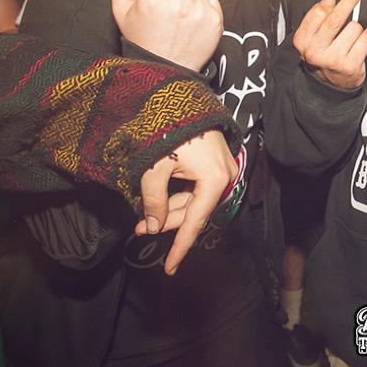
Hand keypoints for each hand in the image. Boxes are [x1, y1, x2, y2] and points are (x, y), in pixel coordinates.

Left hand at [134, 129, 238, 274]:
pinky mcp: (216, 163)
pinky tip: (161, 199)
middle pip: (194, 212)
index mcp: (215, 180)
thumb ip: (154, 201)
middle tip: (140, 229)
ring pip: (195, 200)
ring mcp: (223, 169)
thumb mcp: (155, 169)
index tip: (169, 268)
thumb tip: (154, 225)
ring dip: (171, 209)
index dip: (180, 247)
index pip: (195, 222)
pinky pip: (198, 187)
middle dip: (167, 222)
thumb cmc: (171, 130)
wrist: (182, 98)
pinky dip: (179, 195)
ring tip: (144, 216)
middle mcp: (225, 177)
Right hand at [294, 0, 366, 89]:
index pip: (316, 15)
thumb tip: (329, 0)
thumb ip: (317, 18)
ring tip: (350, 39)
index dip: (327, 4)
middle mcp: (316, 51)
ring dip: (356, 29)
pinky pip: (366, 39)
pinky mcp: (350, 66)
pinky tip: (361, 41)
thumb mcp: (311, 38)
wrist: (330, 86)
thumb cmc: (322, 56)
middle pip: (336, 19)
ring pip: (354, 28)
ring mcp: (333, 59)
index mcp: (303, 41)